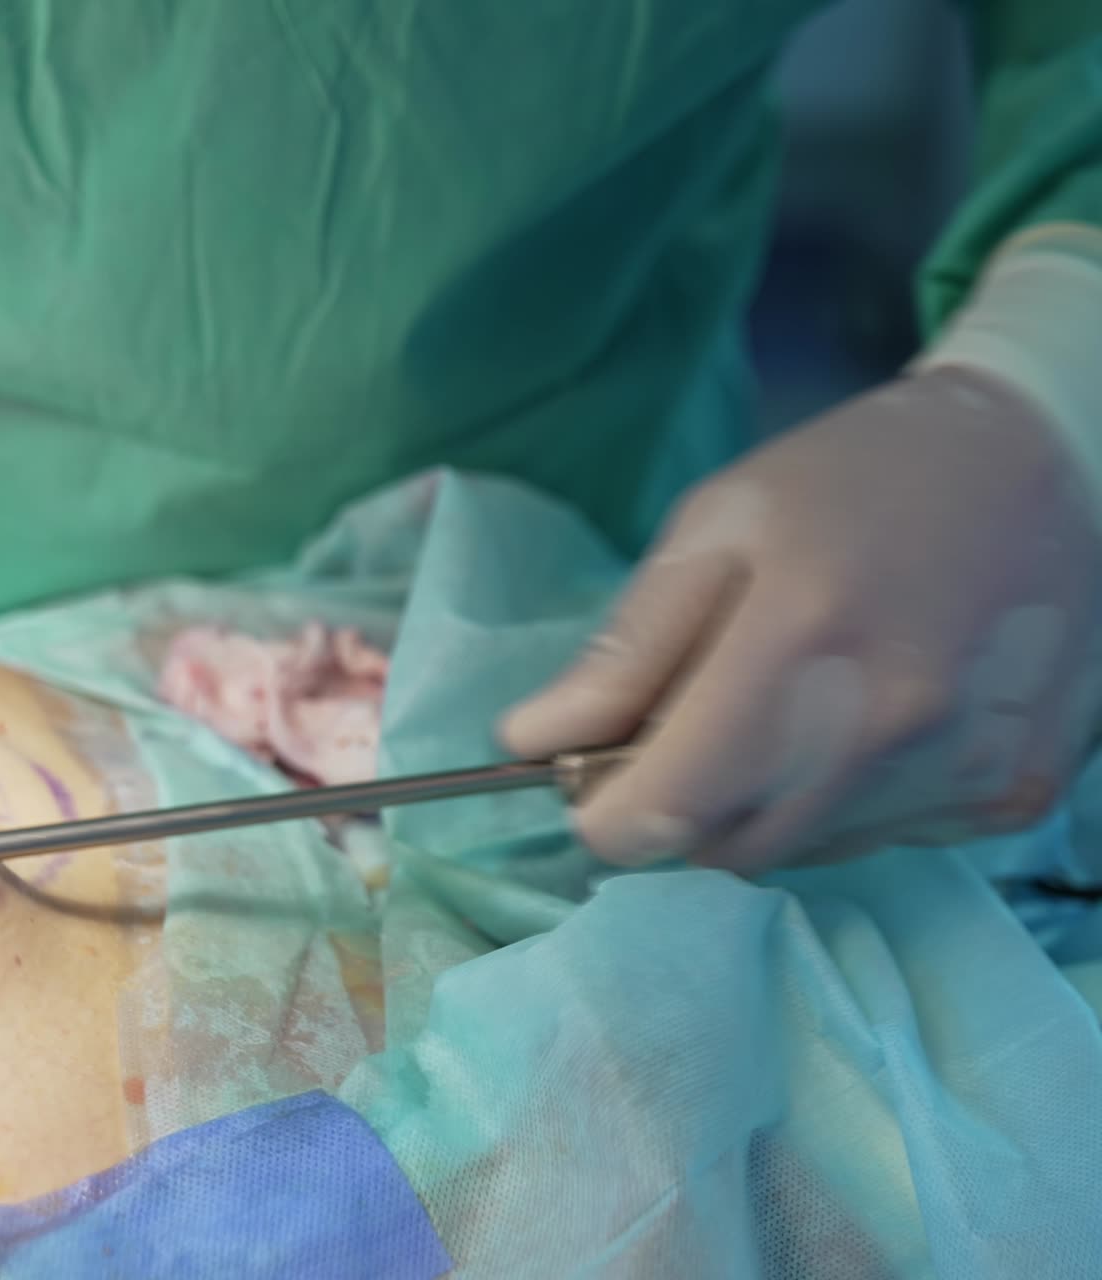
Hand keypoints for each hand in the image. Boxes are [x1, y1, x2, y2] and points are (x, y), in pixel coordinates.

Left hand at [503, 368, 1101, 872]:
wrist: (1049, 458)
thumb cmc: (854, 480)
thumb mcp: (716, 527)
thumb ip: (624, 649)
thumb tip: (531, 741)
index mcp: (798, 648)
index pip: (661, 814)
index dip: (606, 814)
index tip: (595, 779)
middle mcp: (890, 733)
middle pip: (725, 849)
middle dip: (681, 803)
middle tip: (694, 719)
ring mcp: (963, 775)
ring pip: (800, 853)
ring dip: (762, 804)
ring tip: (790, 703)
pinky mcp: (1013, 797)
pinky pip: (876, 840)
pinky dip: (839, 801)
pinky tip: (863, 718)